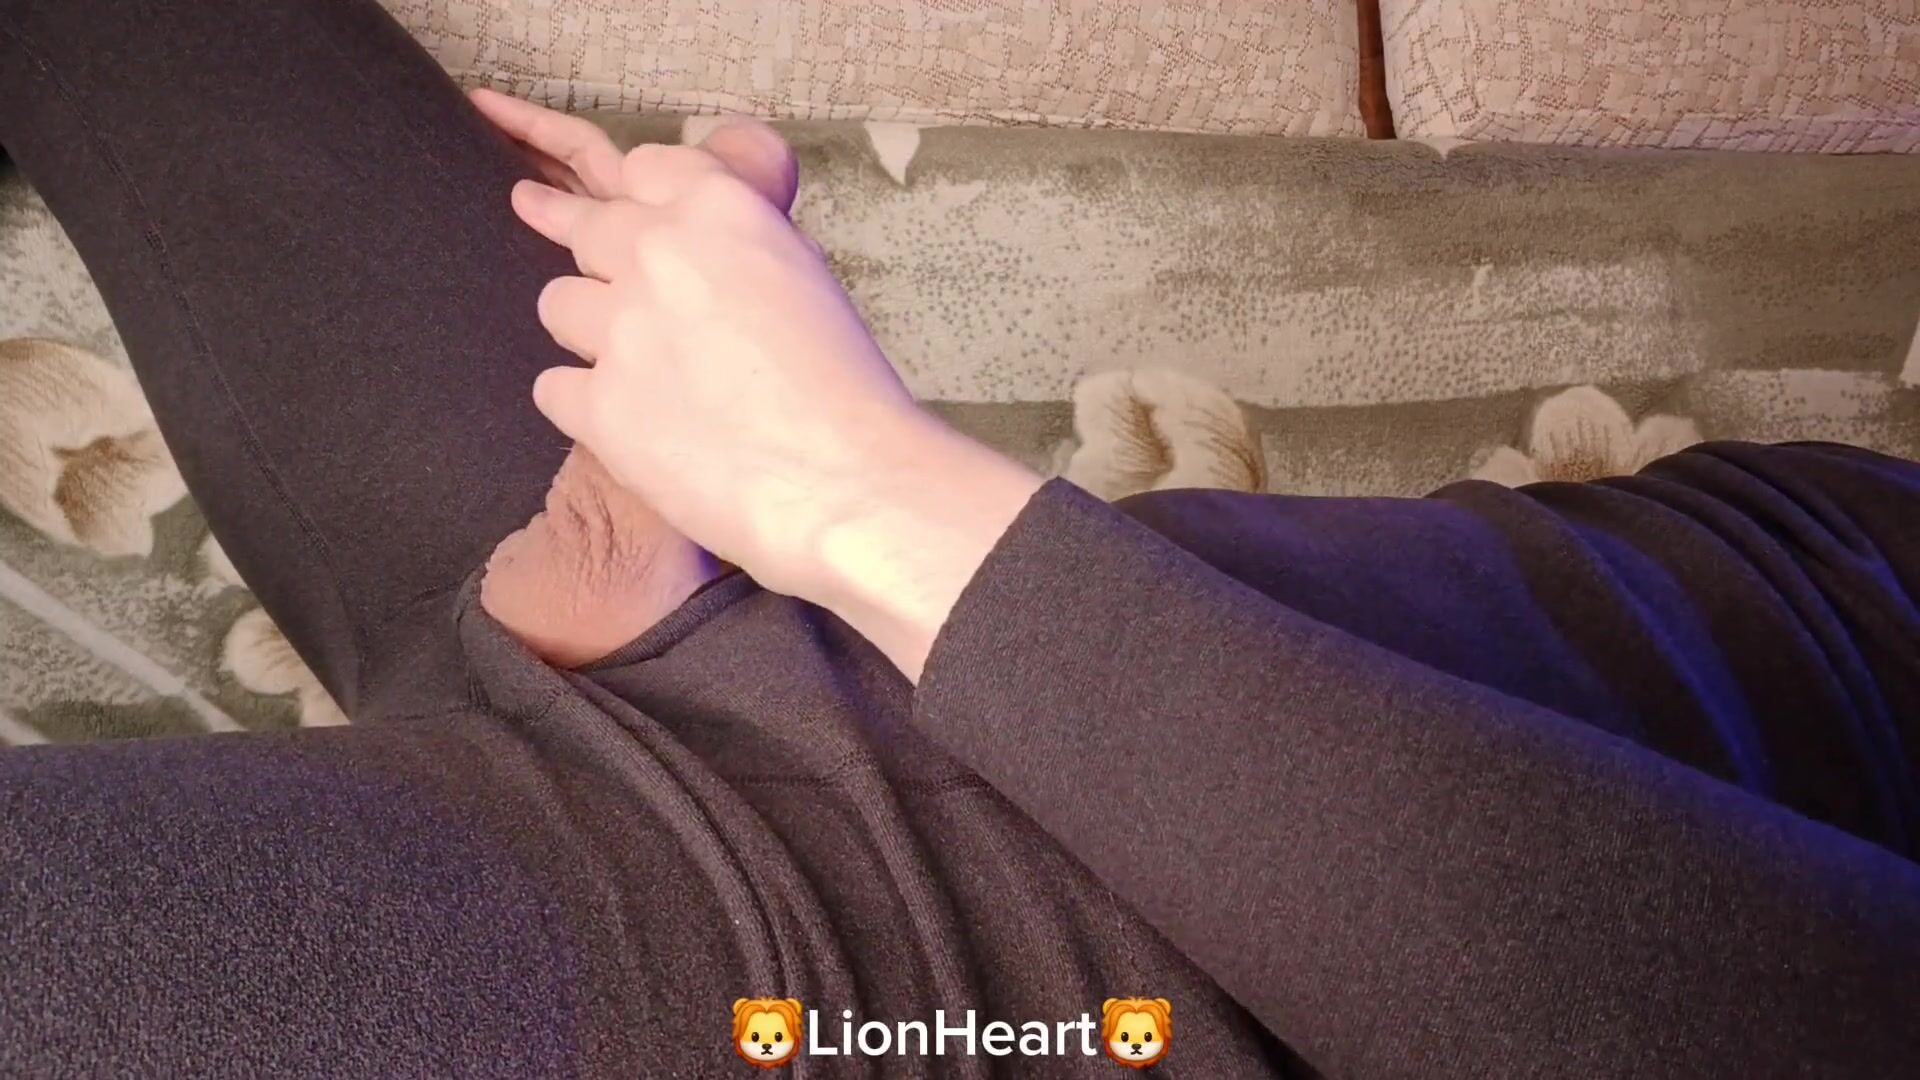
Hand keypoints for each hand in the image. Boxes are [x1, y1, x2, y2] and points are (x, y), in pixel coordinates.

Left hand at [472, 90, 1041, 677]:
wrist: (847, 482)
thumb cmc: (846, 392)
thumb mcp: (804, 277)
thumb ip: (738, 248)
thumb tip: (703, 253)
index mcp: (720, 209)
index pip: (644, 169)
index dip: (635, 196)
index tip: (623, 209)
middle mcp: (659, 254)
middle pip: (586, 230)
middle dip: (592, 252)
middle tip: (586, 264)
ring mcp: (620, 329)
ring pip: (558, 305)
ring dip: (590, 333)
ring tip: (637, 372)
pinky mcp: (597, 404)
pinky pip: (555, 388)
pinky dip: (586, 407)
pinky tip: (629, 427)